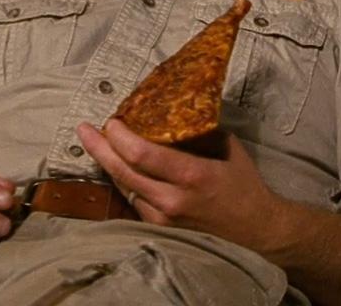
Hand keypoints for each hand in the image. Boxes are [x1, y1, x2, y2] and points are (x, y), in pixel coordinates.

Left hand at [76, 120, 292, 253]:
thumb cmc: (245, 186)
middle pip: (122, 171)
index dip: (119, 136)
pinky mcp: (160, 227)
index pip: (141, 154)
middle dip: (99, 148)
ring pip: (123, 187)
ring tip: (95, 145)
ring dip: (107, 164)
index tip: (112, 120)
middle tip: (85, 129)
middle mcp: (172, 198)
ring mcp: (163, 217)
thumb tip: (180, 111)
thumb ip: (202, 133)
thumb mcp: (230, 150)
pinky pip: (133, 201)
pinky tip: (116, 168)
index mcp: (192, 175)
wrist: (255, 229)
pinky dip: (123, 182)